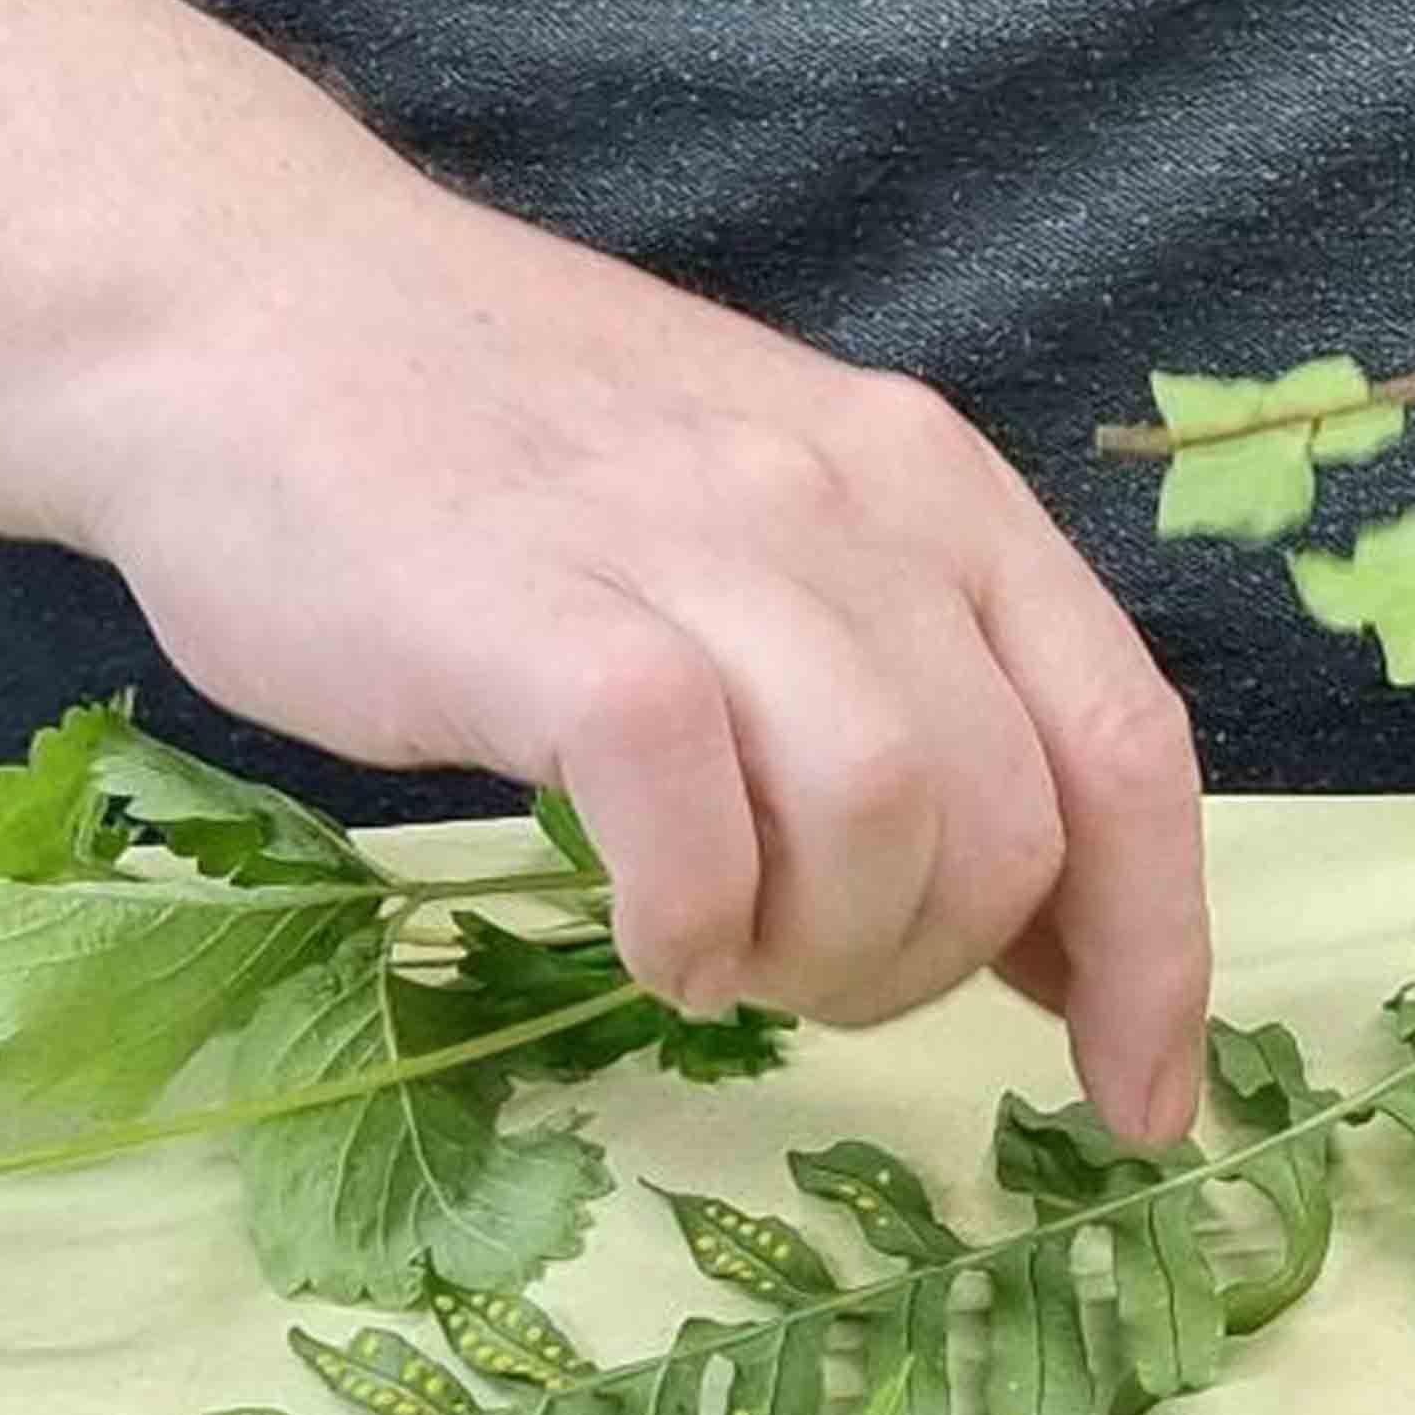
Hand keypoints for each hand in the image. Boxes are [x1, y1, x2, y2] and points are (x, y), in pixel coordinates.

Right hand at [69, 204, 1209, 1140]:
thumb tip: (1057, 928)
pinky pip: (692, 822)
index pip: (1128, 737)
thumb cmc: (512, 448)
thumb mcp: (768, 517)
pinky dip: (688, 926)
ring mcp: (699, 552)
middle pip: (1015, 819)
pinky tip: (639, 931)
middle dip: (935, 962)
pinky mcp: (547, 623)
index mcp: (932, 481)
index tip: (1142, 1104)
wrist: (255, 310)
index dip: (1158, 947)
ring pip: (888, 817)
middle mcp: (849, 500)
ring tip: (717, 946)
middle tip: (804, 973)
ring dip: (819, 951)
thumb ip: (916, 676)